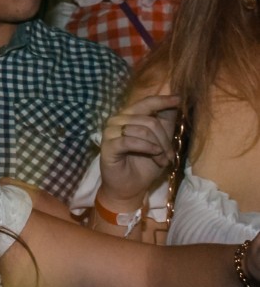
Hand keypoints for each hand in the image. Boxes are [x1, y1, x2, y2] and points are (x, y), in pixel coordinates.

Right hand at [97, 92, 179, 209]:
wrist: (130, 187)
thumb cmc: (144, 165)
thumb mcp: (161, 142)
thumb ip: (165, 122)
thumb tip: (176, 101)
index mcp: (129, 117)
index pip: (146, 103)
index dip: (162, 100)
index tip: (178, 99)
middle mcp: (117, 121)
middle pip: (148, 119)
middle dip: (164, 138)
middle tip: (169, 155)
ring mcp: (110, 132)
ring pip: (141, 130)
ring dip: (157, 146)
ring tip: (162, 160)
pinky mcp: (108, 146)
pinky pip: (130, 140)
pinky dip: (146, 147)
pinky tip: (155, 154)